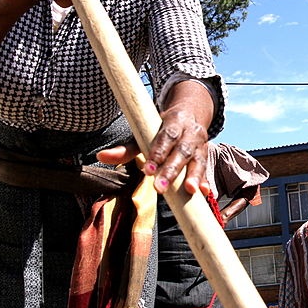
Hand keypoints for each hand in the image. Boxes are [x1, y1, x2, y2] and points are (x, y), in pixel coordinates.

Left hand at [96, 107, 211, 196]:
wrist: (189, 114)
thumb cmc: (162, 128)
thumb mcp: (144, 133)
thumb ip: (126, 148)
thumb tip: (101, 156)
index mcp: (175, 122)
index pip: (166, 137)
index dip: (158, 152)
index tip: (148, 170)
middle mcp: (190, 132)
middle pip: (183, 150)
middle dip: (172, 170)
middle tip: (160, 187)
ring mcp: (201, 144)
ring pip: (199, 160)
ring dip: (195, 176)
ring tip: (190, 191)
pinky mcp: (205, 156)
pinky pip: (206, 169)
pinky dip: (206, 181)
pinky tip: (206, 193)